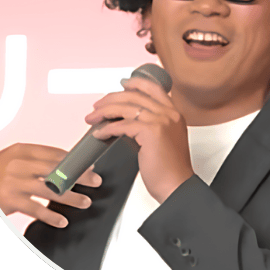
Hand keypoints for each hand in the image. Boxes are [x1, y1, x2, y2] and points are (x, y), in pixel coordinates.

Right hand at [0, 143, 101, 227]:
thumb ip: (36, 160)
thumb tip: (67, 163)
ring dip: (71, 197)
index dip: (75, 160)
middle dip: (80, 176)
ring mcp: (14, 182)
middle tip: (96, 182)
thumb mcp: (13, 159)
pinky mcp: (10, 200)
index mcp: (22, 150)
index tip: (90, 166)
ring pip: (51, 190)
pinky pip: (36, 209)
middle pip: (58, 169)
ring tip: (86, 202)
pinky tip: (62, 221)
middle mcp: (20, 163)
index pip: (56, 153)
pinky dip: (51, 216)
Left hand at [85, 76, 193, 203]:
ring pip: (126, 108)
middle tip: (98, 105)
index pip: (154, 88)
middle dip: (112, 99)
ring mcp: (161, 121)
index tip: (123, 84)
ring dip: (105, 111)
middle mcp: (169, 114)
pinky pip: (122, 125)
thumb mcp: (165, 139)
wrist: (177, 186)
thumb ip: (151, 125)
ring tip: (93, 118)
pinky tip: (100, 133)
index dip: (136, 83)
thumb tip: (126, 120)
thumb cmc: (170, 169)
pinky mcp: (151, 132)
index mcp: (174, 113)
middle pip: (135, 96)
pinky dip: (107, 128)